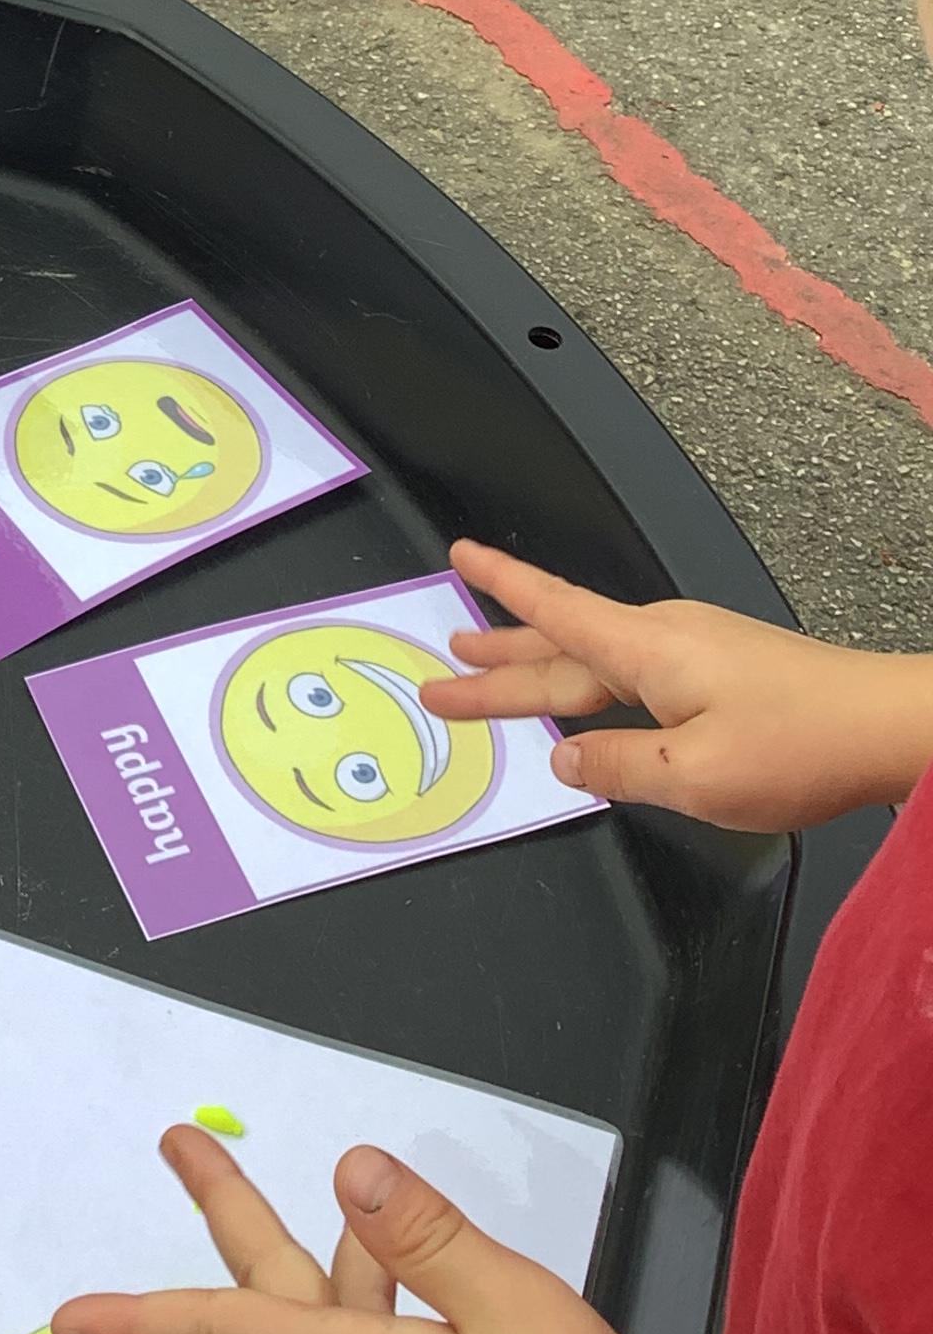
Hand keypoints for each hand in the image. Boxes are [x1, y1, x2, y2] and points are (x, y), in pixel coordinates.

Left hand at [53, 1127, 788, 1333]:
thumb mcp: (527, 1316)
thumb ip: (432, 1239)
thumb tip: (350, 1171)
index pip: (222, 1330)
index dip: (139, 1316)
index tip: (66, 1316)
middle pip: (272, 1307)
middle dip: (231, 1213)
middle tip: (183, 1143)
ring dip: (340, 1275)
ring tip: (363, 1220)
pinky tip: (439, 1318)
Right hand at [428, 537, 932, 828]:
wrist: (890, 727)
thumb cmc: (798, 744)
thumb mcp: (692, 777)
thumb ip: (617, 767)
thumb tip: (565, 759)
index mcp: (647, 652)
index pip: (554, 612)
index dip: (501, 588)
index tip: (458, 556)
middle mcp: (665, 639)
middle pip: (563, 647)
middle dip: (499, 659)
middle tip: (445, 666)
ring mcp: (697, 651)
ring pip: (597, 661)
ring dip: (541, 670)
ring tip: (494, 669)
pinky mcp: (724, 672)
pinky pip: (633, 674)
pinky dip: (591, 684)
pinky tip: (589, 703)